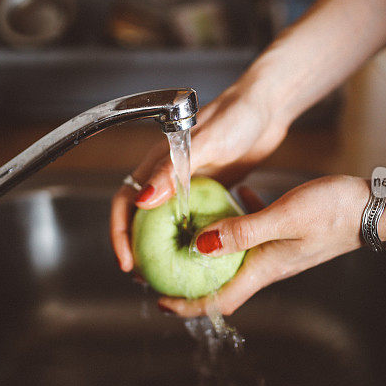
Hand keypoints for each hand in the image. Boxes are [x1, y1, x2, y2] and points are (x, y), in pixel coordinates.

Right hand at [110, 83, 289, 271]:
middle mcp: (168, 176)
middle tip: (143, 277)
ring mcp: (188, 185)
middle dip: (136, 249)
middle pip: (139, 218)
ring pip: (164, 223)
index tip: (126, 260)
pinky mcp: (208, 191)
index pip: (124, 201)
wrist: (266, 108)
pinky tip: (200, 256)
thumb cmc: (237, 117)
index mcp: (157, 163)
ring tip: (166, 275)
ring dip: (160, 248)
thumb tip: (142, 202)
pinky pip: (192, 220)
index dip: (118, 232)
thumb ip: (173, 170)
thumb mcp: (205, 143)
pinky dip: (190, 239)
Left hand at [158, 175, 368, 316]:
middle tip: (164, 263)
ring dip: (212, 249)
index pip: (221, 300)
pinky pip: (256, 231)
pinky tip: (237, 194)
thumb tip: (200, 245)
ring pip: (237, 255)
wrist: (376, 206)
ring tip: (189, 231)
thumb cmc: (335, 211)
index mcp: (266, 267)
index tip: (161, 301)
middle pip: (223, 281)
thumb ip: (242, 231)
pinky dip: (239, 220)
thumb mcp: (283, 216)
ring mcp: (280, 249)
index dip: (189, 306)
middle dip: (192, 277)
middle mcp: (270, 263)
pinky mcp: (289, 232)